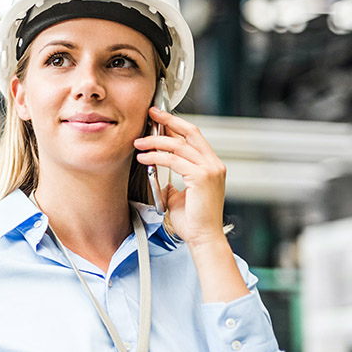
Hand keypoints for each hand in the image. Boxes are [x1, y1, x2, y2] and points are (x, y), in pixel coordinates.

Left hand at [134, 107, 226, 247]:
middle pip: (190, 132)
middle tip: (151, 113)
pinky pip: (174, 160)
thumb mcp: (179, 196)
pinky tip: (143, 158)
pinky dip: (156, 157)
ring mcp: (210, 170)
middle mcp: (213, 164)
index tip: (159, 118)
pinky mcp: (202, 177)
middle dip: (169, 120)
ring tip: (138, 143)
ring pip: (179, 145)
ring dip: (155, 141)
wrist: (203, 238)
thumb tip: (160, 176)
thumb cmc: (193, 221)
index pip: (194, 137)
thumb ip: (173, 183)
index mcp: (211, 166)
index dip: (176, 125)